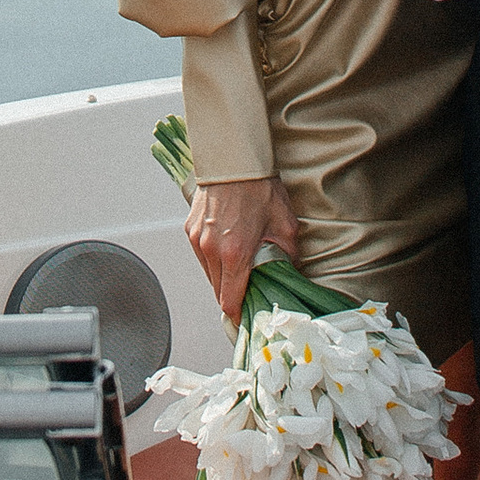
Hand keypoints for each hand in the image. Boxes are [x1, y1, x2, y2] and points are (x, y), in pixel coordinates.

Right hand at [188, 178, 299, 321]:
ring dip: (222, 278)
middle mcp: (210, 250)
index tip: (246, 319)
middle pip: (217, 291)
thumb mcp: (285, 225)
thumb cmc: (261, 189)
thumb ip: (286, 256)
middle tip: (249, 296)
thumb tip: (288, 273)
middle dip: (232, 297)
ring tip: (240, 270)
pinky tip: (228, 249)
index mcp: (234, 254)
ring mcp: (197, 239)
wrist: (234, 160)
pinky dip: (213, 259)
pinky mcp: (190, 228)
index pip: (230, 300)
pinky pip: (201, 255)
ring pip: (208, 274)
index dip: (238, 314)